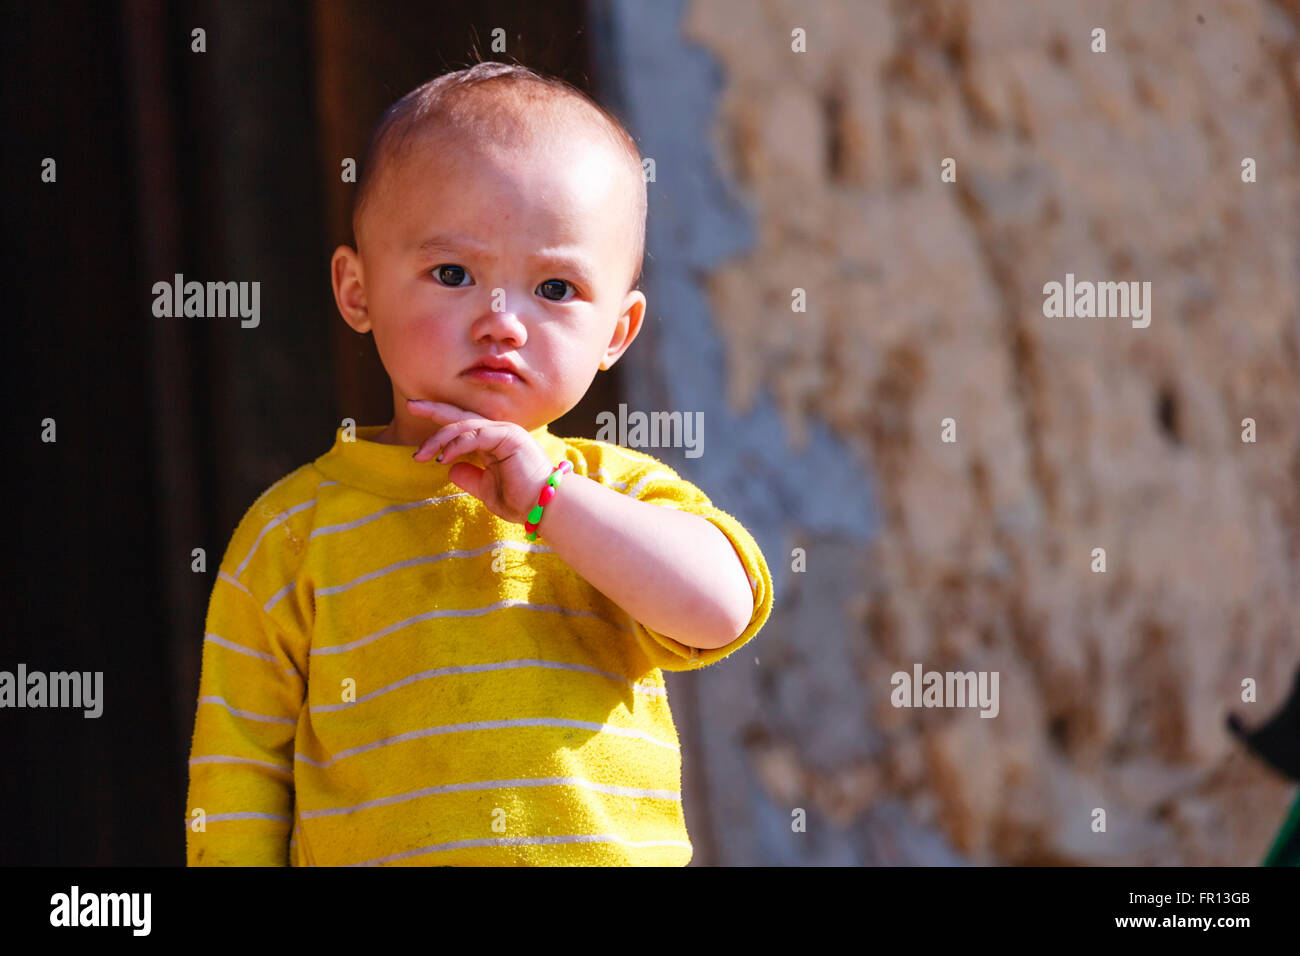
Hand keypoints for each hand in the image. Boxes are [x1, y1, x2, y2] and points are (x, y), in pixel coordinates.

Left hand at [406, 400, 555, 524]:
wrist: (544, 509)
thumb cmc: (520, 501)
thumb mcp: (485, 489)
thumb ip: (469, 477)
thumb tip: (450, 469)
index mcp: (494, 441)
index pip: (463, 425)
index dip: (440, 418)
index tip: (415, 411)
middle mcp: (499, 432)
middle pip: (461, 416)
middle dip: (434, 411)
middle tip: (411, 405)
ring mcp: (505, 431)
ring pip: (465, 425)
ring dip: (439, 439)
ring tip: (421, 455)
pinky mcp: (509, 436)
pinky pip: (476, 435)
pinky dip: (456, 445)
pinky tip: (442, 457)